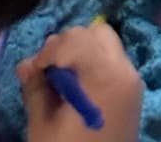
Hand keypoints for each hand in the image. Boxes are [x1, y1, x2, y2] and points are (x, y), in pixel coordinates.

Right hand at [18, 23, 142, 141]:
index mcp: (105, 75)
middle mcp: (126, 70)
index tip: (35, 72)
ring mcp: (133, 82)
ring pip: (107, 46)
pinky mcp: (134, 95)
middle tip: (47, 74)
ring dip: (82, 55)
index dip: (51, 50)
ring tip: (60, 85)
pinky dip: (94, 67)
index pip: (77, 38)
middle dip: (69, 47)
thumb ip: (36, 89)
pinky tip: (76, 93)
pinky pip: (114, 64)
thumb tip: (26, 64)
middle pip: (97, 34)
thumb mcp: (43, 126)